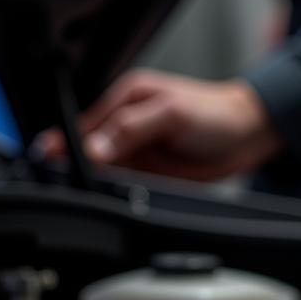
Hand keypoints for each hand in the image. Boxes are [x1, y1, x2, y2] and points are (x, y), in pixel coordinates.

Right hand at [33, 71, 281, 180]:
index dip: (65, 146)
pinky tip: (112, 200)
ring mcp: (137, 151)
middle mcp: (125, 125)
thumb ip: (130, 129)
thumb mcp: (171, 114)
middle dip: (76, 168)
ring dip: (95, 184)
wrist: (250, 134)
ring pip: (103, 173)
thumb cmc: (215, 113)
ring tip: (90, 194)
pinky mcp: (149, 173)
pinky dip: (116, 194)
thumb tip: (94, 147)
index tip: (50, 164)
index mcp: (124, 99)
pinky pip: (124, 187)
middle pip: (87, 151)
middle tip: (67, 184)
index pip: (84, 125)